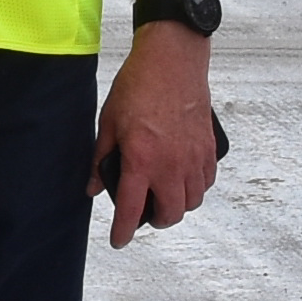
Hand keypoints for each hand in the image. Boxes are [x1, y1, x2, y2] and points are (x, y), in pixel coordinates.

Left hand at [98, 25, 217, 246]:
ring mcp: (193, 157)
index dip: (122, 232)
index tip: (118, 240)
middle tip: (144, 212)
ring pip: (192, 202)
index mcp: (142, 160)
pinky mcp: (208, 147)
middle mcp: (171, 165)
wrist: (173, 60)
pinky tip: (183, 178)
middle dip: (155, 221)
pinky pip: (206, 182)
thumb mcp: (108, 123)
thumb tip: (92, 187)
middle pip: (169, 215)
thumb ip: (100, 159)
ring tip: (164, 194)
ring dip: (177, 205)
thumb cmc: (139, 85)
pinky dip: (195, 188)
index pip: (131, 211)